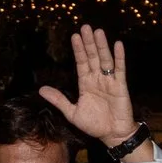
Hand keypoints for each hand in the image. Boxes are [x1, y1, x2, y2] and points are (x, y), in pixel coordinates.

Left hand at [37, 25, 137, 146]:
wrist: (112, 135)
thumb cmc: (94, 124)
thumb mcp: (72, 112)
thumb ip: (59, 100)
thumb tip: (41, 90)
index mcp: (85, 84)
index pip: (81, 63)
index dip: (78, 50)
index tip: (74, 36)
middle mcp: (97, 79)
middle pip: (92, 57)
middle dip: (88, 43)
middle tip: (85, 27)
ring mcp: (109, 81)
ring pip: (105, 60)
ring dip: (102, 46)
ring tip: (98, 31)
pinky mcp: (120, 86)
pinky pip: (120, 69)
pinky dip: (119, 57)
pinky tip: (117, 44)